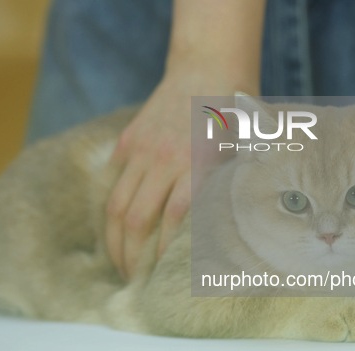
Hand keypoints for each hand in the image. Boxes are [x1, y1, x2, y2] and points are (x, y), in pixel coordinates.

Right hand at [106, 71, 229, 278]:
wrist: (207, 67)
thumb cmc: (232, 113)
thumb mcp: (241, 150)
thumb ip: (228, 189)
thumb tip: (222, 232)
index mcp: (196, 165)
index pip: (171, 222)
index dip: (163, 254)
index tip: (161, 276)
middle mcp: (165, 160)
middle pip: (135, 218)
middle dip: (130, 255)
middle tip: (132, 279)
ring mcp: (143, 149)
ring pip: (118, 203)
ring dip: (114, 237)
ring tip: (117, 261)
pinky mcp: (130, 139)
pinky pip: (115, 178)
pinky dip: (112, 205)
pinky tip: (115, 226)